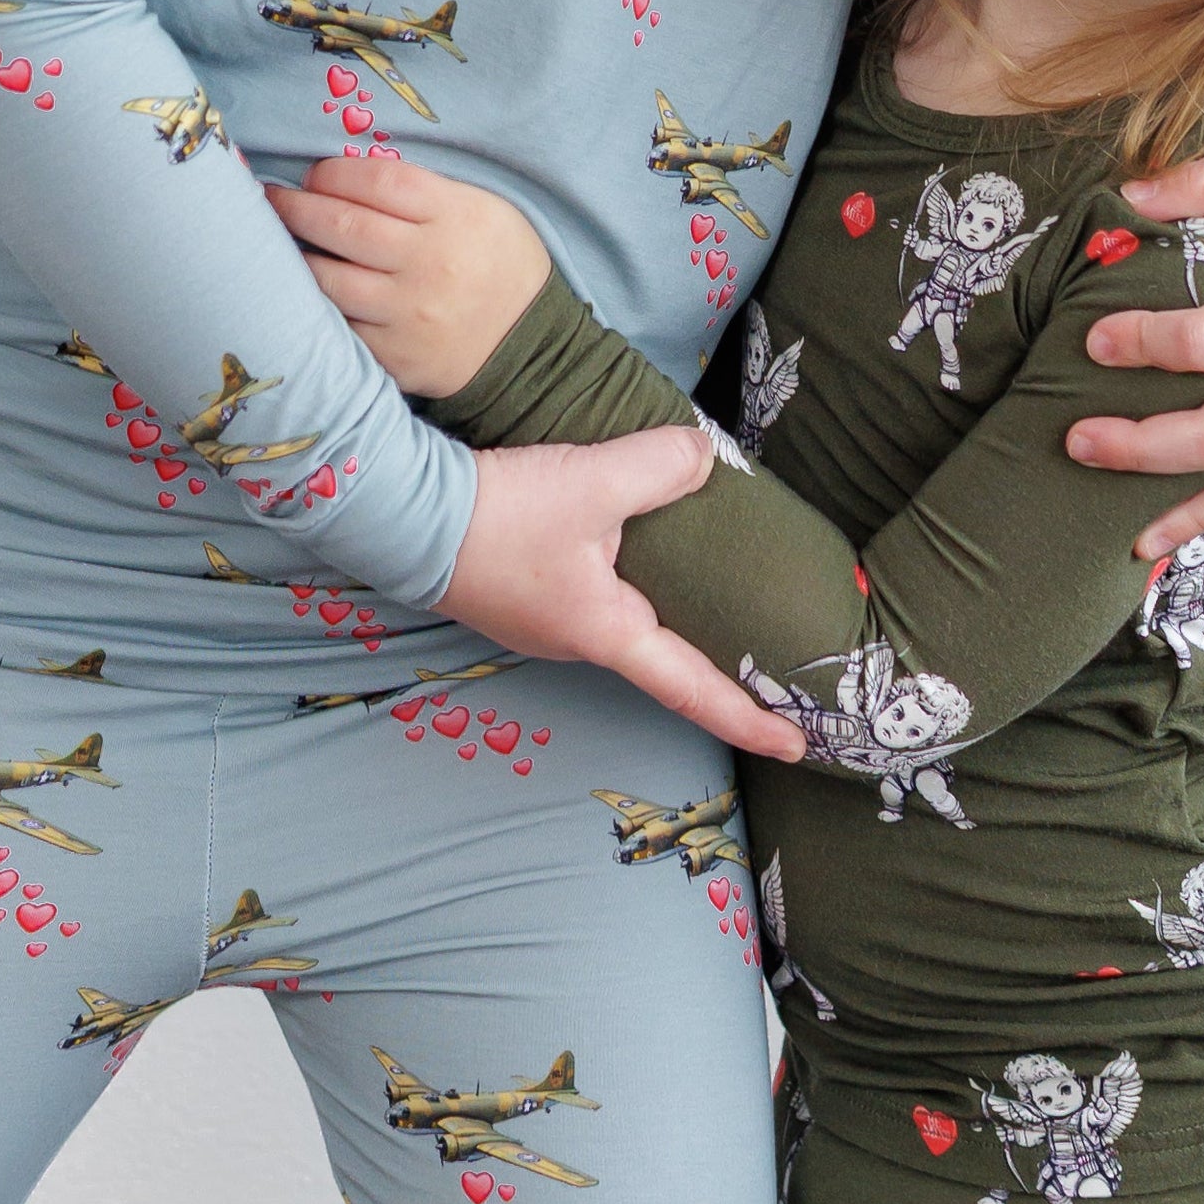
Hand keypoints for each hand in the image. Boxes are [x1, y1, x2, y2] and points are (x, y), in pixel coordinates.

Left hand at [267, 149, 553, 397]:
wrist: (531, 348)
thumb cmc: (499, 264)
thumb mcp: (482, 209)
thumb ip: (424, 191)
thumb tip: (347, 176)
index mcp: (455, 216)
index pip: (377, 180)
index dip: (333, 172)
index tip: (314, 175)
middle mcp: (429, 263)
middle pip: (343, 224)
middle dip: (295, 207)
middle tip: (270, 199)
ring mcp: (409, 314)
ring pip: (329, 278)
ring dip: (294, 255)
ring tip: (274, 241)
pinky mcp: (394, 356)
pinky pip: (339, 325)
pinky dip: (314, 305)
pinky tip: (300, 289)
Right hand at [440, 428, 805, 761]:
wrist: (401, 515)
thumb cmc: (498, 516)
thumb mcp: (591, 483)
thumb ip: (658, 468)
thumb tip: (703, 457)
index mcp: (607, 634)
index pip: (694, 689)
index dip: (751, 718)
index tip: (802, 746)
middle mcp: (578, 642)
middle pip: (662, 658)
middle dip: (717, 663)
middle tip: (772, 665)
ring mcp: (544, 622)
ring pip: (623, 621)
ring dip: (668, 615)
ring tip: (711, 595)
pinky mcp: (520, 592)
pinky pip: (591, 594)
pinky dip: (628, 582)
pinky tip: (632, 549)